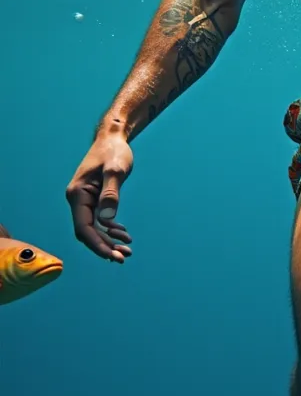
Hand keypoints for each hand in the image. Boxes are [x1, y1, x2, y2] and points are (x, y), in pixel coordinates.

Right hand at [66, 133, 133, 260]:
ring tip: (128, 249)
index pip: (84, 228)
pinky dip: (110, 229)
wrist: (112, 138)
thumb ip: (111, 193)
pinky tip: (124, 234)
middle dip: (105, 246)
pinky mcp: (92, 199)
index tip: (114, 256)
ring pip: (93, 228)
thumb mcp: (115, 170)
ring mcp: (84, 200)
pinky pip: (98, 221)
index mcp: (77, 194)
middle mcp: (77, 199)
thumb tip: (107, 220)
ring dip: (108, 240)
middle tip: (125, 257)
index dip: (98, 244)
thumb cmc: (114, 151)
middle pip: (87, 232)